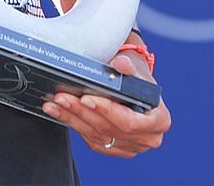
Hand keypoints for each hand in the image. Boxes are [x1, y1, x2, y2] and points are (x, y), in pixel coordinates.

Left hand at [41, 54, 170, 156]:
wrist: (131, 87)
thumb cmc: (135, 77)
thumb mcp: (135, 67)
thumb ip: (129, 65)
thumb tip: (121, 64)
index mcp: (159, 120)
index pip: (130, 121)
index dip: (107, 111)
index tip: (86, 98)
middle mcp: (149, 138)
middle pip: (110, 128)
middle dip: (82, 112)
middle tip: (61, 97)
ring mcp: (132, 146)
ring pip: (97, 135)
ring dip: (72, 119)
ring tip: (53, 104)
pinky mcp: (115, 149)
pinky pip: (92, 140)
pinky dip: (74, 125)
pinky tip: (59, 113)